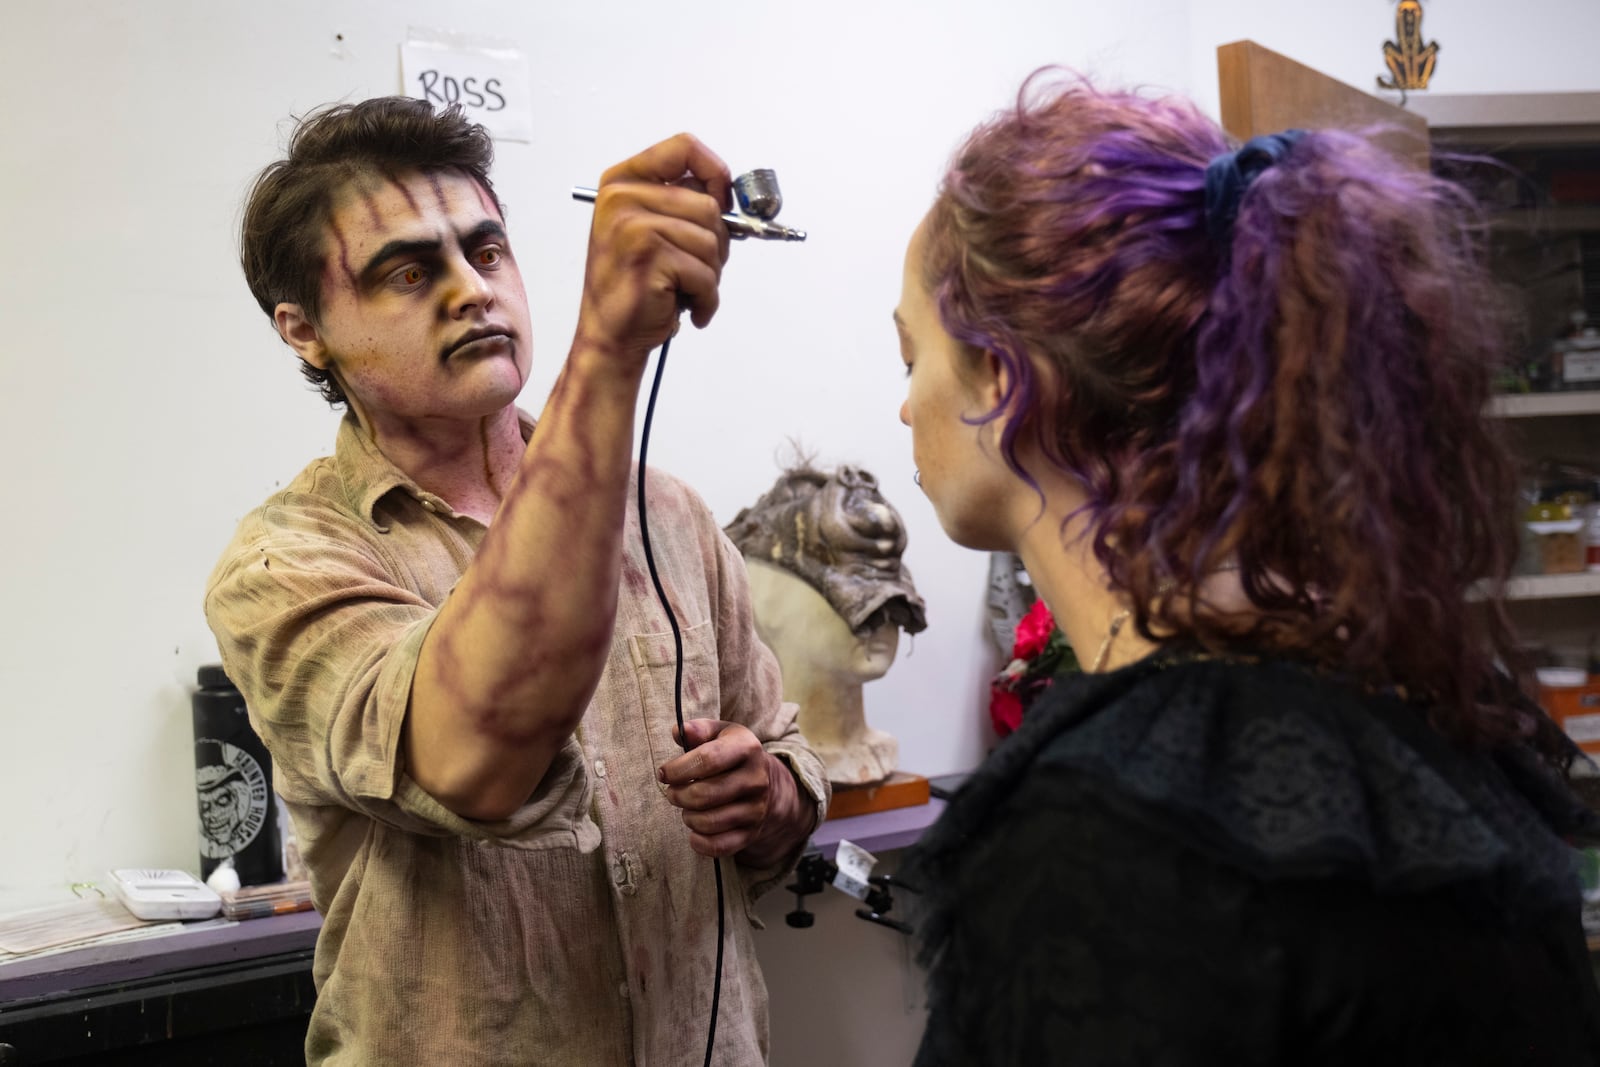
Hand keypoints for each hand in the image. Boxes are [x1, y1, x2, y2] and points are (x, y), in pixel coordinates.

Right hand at [576, 133, 732, 365]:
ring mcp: (632, 226)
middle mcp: (621, 199)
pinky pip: (705, 274)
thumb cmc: (636, 289)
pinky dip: (706, 299)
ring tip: (685, 291)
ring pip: (711, 242)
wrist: (610, 337)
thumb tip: (730, 194)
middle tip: (696, 271)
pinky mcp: (648, 257)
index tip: (725, 201)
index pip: (684, 148)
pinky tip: (687, 308)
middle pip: (708, 205)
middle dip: (716, 245)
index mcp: (622, 183)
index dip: (716, 172)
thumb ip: (682, 204)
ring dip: (710, 276)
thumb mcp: (650, 232)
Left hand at [658, 719, 804, 858]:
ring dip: (687, 817)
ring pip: (708, 822)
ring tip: (687, 807)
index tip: (664, 774)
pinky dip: (699, 842)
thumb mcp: (719, 733)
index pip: (707, 759)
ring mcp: (756, 809)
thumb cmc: (730, 753)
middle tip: (673, 792)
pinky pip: (718, 846)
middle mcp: (756, 779)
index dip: (678, 769)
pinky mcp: (752, 833)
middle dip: (678, 795)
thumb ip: (697, 730)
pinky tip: (695, 830)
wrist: (764, 782)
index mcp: (747, 748)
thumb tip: (679, 732)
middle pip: (703, 795)